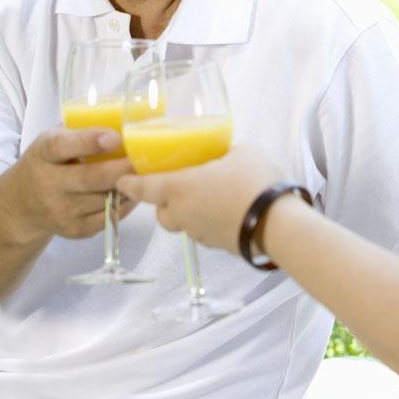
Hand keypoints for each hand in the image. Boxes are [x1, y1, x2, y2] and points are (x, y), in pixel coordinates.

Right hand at [11, 127, 136, 240]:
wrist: (22, 204)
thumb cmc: (48, 161)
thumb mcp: (55, 139)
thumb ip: (82, 131)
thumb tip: (127, 121)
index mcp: (44, 153)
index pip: (63, 146)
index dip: (90, 141)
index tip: (116, 137)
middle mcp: (48, 184)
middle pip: (92, 178)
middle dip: (123, 168)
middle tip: (146, 158)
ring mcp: (61, 211)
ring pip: (105, 199)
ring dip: (129, 186)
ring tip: (143, 172)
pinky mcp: (74, 231)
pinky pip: (108, 217)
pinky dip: (125, 203)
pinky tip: (131, 190)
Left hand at [117, 145, 284, 253]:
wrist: (277, 224)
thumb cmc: (253, 181)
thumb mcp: (240, 152)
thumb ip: (224, 153)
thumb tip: (224, 155)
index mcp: (179, 188)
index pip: (144, 188)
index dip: (130, 184)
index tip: (120, 181)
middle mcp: (183, 213)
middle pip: (161, 212)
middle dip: (163, 201)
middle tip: (177, 185)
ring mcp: (199, 233)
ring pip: (182, 223)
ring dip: (187, 211)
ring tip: (207, 196)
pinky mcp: (217, 246)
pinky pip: (203, 231)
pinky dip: (207, 221)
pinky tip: (225, 210)